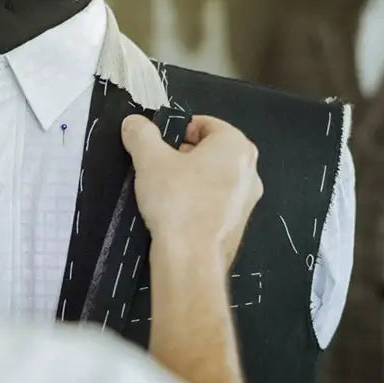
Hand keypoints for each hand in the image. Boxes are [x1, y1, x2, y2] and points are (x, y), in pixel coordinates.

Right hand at [121, 114, 262, 270]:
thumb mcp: (149, 160)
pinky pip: (214, 201)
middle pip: (210, 150)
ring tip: (163, 191)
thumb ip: (141, 134)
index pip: (205, 124)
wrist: (191, 258)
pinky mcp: (237, 223)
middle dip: (183, 154)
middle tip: (157, 165)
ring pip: (212, 177)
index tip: (158, 143)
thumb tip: (134, 123)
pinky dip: (196, 201)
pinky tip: (175, 212)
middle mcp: (249, 169)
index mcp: (235, 146)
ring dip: (189, 178)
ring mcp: (246, 199)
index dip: (178, 130)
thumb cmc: (177, 202)